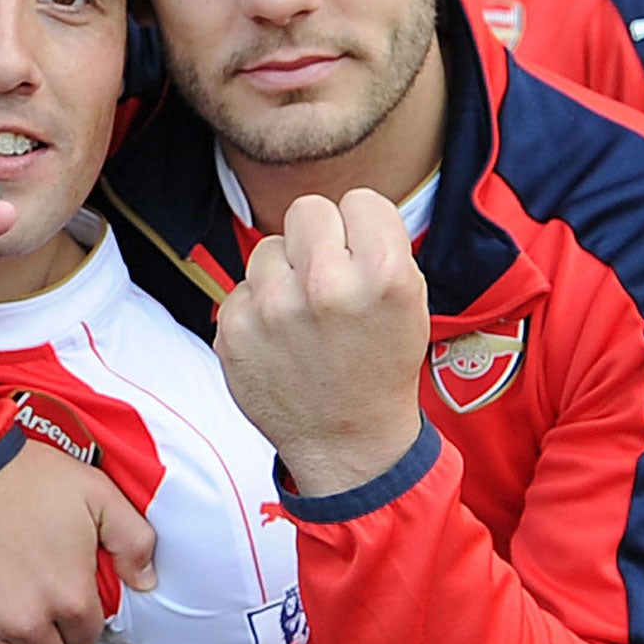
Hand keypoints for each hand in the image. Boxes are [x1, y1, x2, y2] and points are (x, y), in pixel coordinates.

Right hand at [0, 440, 155, 643]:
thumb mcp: (95, 492)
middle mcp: (26, 621)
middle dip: (43, 635)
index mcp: (69, 595)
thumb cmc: (25, 475)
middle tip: (28, 601)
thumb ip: (133, 539)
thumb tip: (147, 581)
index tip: (59, 593)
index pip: (85, 637)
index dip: (75, 615)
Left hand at [214, 191, 428, 497]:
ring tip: (304, 317)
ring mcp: (273, 308)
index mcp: (384, 275)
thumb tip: (337, 208)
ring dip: (284, 275)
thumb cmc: (379, 365)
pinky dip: (257, 308)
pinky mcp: (233, 328)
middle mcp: (327, 285)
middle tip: (328, 278)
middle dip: (318, 239)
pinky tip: (279, 340)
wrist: (347, 443)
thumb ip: (377, 246)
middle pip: (308, 209)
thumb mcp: (410, 302)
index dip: (361, 228)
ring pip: (269, 247)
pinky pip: (242, 286)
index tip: (362, 257)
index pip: (360, 200)